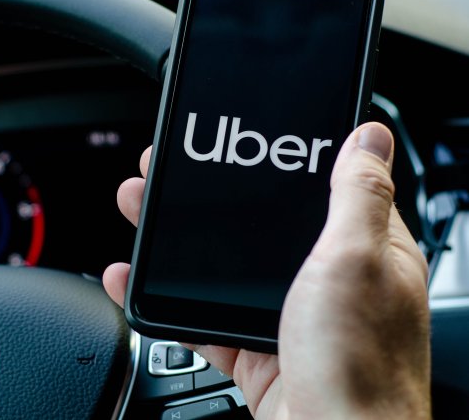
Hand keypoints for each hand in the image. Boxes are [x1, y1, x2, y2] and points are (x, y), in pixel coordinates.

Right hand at [103, 123, 430, 418]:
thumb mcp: (357, 261)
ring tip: (137, 212)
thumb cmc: (360, 367)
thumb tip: (370, 135)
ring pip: (221, 270)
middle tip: (162, 173)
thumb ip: (358, 196)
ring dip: (174, 244)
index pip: (317, 187)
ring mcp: (286, 317)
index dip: (272, 161)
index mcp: (363, 251)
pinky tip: (133, 282)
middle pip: (256, 227)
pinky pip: (199, 318)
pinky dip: (162, 302)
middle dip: (203, 198)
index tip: (231, 140)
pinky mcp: (254, 351)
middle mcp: (326, 282)